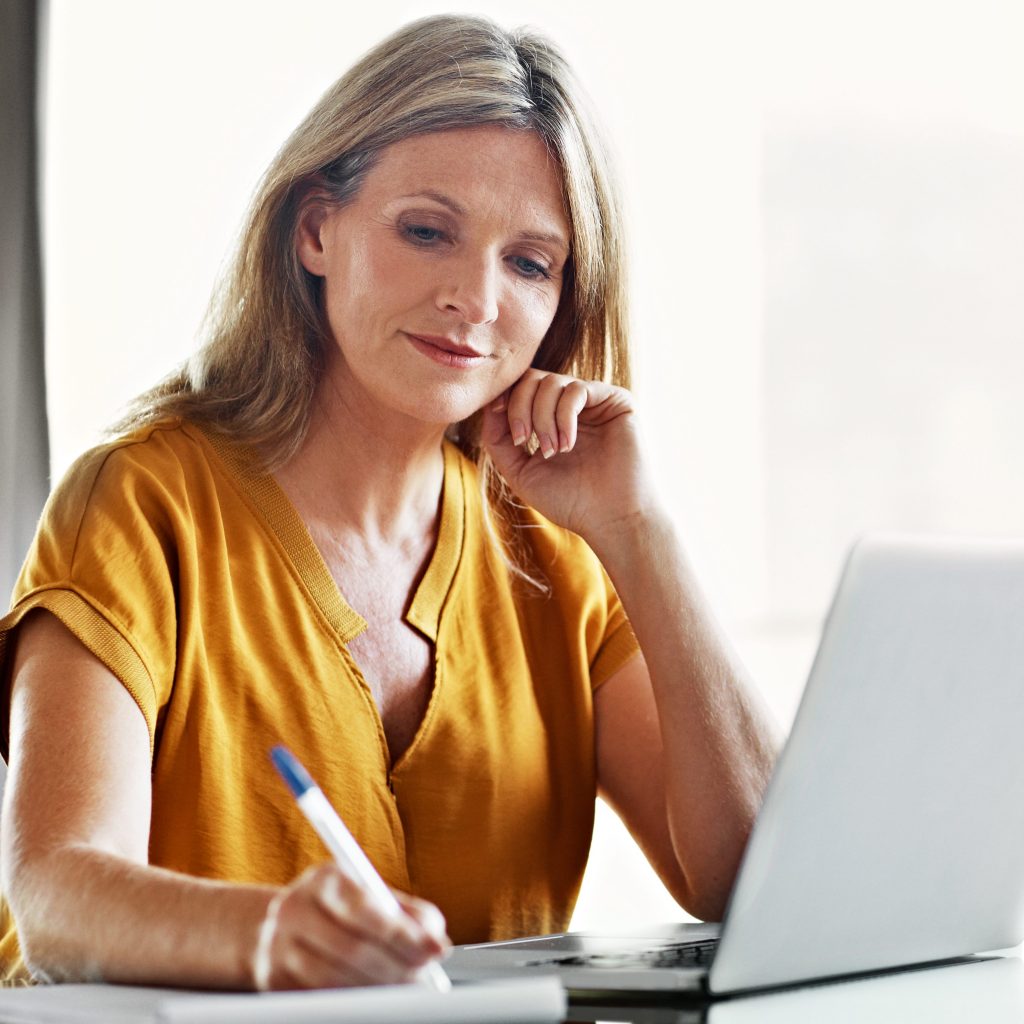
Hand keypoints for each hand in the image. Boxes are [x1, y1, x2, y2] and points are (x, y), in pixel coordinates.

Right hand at [251, 864, 448, 989]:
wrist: (288, 926)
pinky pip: (318, 997)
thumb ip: (411, 913)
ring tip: (404, 987)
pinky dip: (352, 1000)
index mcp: (324, 879)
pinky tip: (373, 996)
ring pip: (334, 978)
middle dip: (396, 967)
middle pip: (351, 948)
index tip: (435, 950)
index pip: (364, 907)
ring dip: (377, 988)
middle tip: (424, 978)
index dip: (402, 932)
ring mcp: (277, 946)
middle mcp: (293, 908)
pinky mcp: (273, 980)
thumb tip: (437, 942)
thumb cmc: (345, 909)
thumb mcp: (376, 896)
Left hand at [481, 368, 656, 541]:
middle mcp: (572, 407)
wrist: (610, 519)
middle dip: (519, 407)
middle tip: (523, 440)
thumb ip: (498, 439)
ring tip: (552, 451)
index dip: (505, 399)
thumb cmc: (569, 501)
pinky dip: (564, 416)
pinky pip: (577, 389)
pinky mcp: (616, 401)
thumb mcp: (519, 471)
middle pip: (531, 378)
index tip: (504, 426)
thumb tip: (489, 405)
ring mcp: (594, 402)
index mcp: (551, 419)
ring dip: (542, 417)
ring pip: (551, 382)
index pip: (521, 389)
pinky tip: (568, 444)